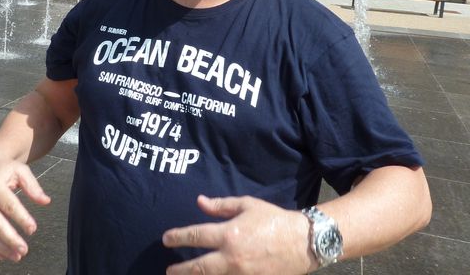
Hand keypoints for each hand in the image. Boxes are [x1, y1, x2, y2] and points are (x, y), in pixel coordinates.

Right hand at [0, 151, 50, 262]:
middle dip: (10, 239)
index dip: (21, 218)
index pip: (9, 206)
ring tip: (17, 256)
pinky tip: (3, 255)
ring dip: (1, 248)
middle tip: (24, 250)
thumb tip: (45, 201)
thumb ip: (33, 187)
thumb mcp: (22, 171)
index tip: (33, 229)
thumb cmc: (6, 169)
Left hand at [162, 195, 315, 273]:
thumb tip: (199, 202)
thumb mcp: (247, 205)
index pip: (196, 236)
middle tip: (169, 270)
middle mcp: (232, 257)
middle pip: (198, 267)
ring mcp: (242, 274)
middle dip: (180, 269)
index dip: (178, 237)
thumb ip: (221, 205)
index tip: (166, 239)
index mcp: (229, 234)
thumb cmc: (273, 220)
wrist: (303, 242)